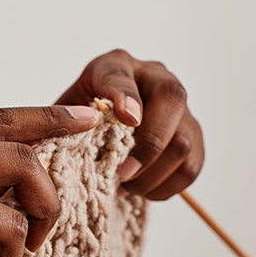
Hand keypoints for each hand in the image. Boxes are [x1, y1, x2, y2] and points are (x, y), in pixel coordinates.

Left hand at [56, 49, 203, 199]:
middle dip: (148, 145)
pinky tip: (142, 191)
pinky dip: (166, 186)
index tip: (127, 119)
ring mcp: (179, 106)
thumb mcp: (63, 114)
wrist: (97, 128)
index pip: (122, 74)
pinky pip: (191, 166)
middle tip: (121, 174)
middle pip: (173, 100)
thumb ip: (64, 120)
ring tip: (126, 187)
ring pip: (184, 140)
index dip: (125, 95)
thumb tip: (63, 138)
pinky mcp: (192, 136)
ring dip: (154, 173)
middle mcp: (155, 77)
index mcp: (116, 65)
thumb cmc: (78, 120)